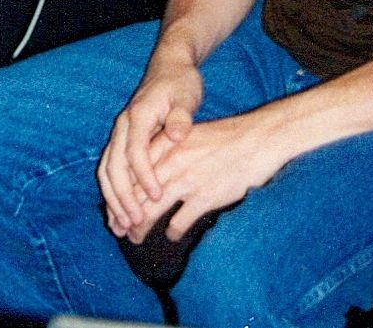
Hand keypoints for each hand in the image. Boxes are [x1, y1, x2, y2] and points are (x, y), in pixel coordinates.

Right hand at [98, 57, 202, 236]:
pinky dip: (112, 193)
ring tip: (123, 227)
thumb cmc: (181, 82)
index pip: (135, 151)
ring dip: (113, 200)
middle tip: (136, 223)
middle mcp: (122, 126)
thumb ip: (182, 116)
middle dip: (123, 197)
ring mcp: (119, 133)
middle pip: (114, 166)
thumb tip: (177, 135)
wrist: (169, 67)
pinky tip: (119, 213)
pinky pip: (110, 170)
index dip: (144, 176)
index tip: (157, 197)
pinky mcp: (121, 141)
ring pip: (106, 171)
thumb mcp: (187, 94)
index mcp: (138, 115)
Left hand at [125, 111, 285, 244]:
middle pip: (136, 194)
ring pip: (151, 210)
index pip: (131, 173)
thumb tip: (149, 172)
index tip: (114, 210)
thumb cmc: (227, 137)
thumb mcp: (191, 135)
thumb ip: (169, 151)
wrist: (258, 138)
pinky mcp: (205, 196)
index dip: (119, 196)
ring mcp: (188, 179)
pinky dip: (173, 231)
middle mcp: (173, 160)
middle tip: (119, 230)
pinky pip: (179, 222)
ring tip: (135, 237)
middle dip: (124, 216)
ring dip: (140, 228)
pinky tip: (173, 234)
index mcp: (167, 143)